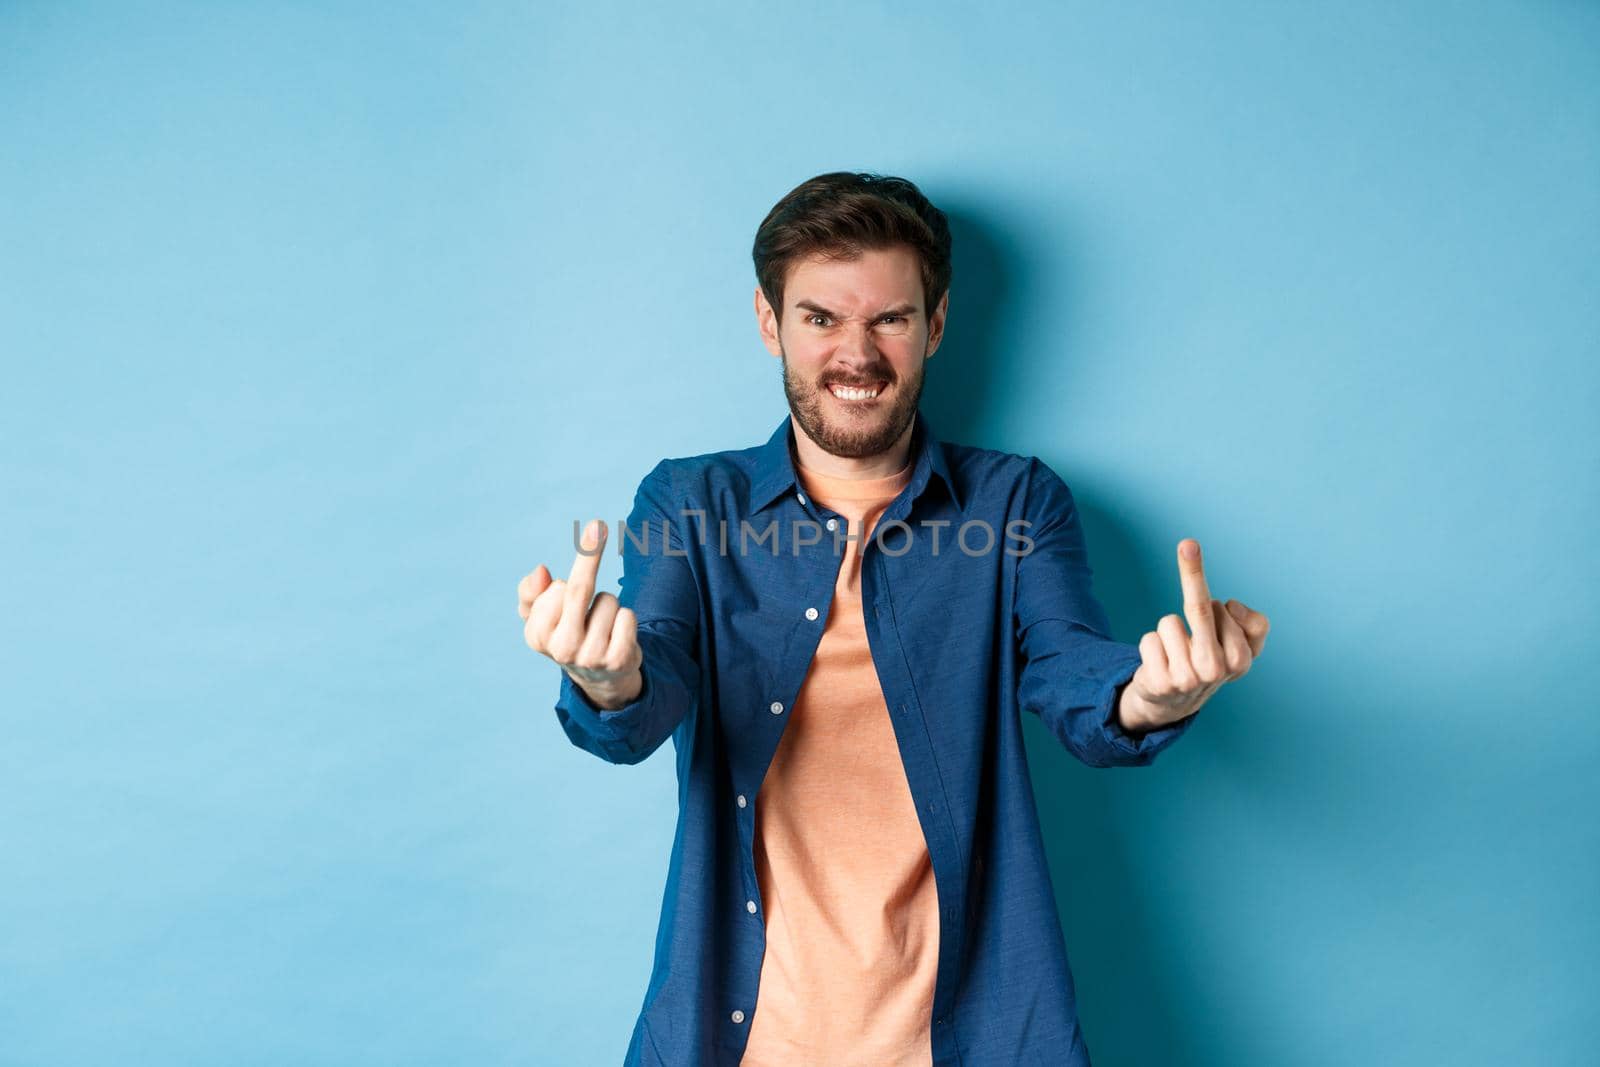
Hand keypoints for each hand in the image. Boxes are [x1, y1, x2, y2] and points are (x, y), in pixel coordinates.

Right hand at [518, 518, 643, 709]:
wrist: (599, 676)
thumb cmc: (567, 632)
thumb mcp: (540, 614)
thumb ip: (530, 591)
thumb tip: (541, 572)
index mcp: (536, 636)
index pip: (557, 589)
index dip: (564, 584)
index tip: (562, 588)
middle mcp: (562, 649)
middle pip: (579, 589)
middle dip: (589, 554)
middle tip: (596, 525)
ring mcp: (591, 657)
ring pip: (609, 601)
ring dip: (609, 606)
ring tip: (602, 626)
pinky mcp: (619, 660)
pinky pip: (629, 616)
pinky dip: (627, 619)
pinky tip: (618, 636)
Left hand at [1118, 538, 1269, 732]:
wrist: (1174, 703)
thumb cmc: (1209, 662)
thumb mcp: (1242, 648)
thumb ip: (1256, 625)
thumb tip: (1231, 605)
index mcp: (1241, 661)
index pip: (1230, 611)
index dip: (1223, 608)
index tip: (1222, 602)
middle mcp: (1216, 671)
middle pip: (1200, 607)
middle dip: (1193, 570)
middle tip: (1188, 543)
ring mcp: (1187, 679)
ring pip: (1168, 622)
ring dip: (1168, 632)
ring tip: (1175, 654)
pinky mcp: (1159, 682)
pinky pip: (1148, 639)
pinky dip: (1150, 646)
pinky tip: (1160, 665)